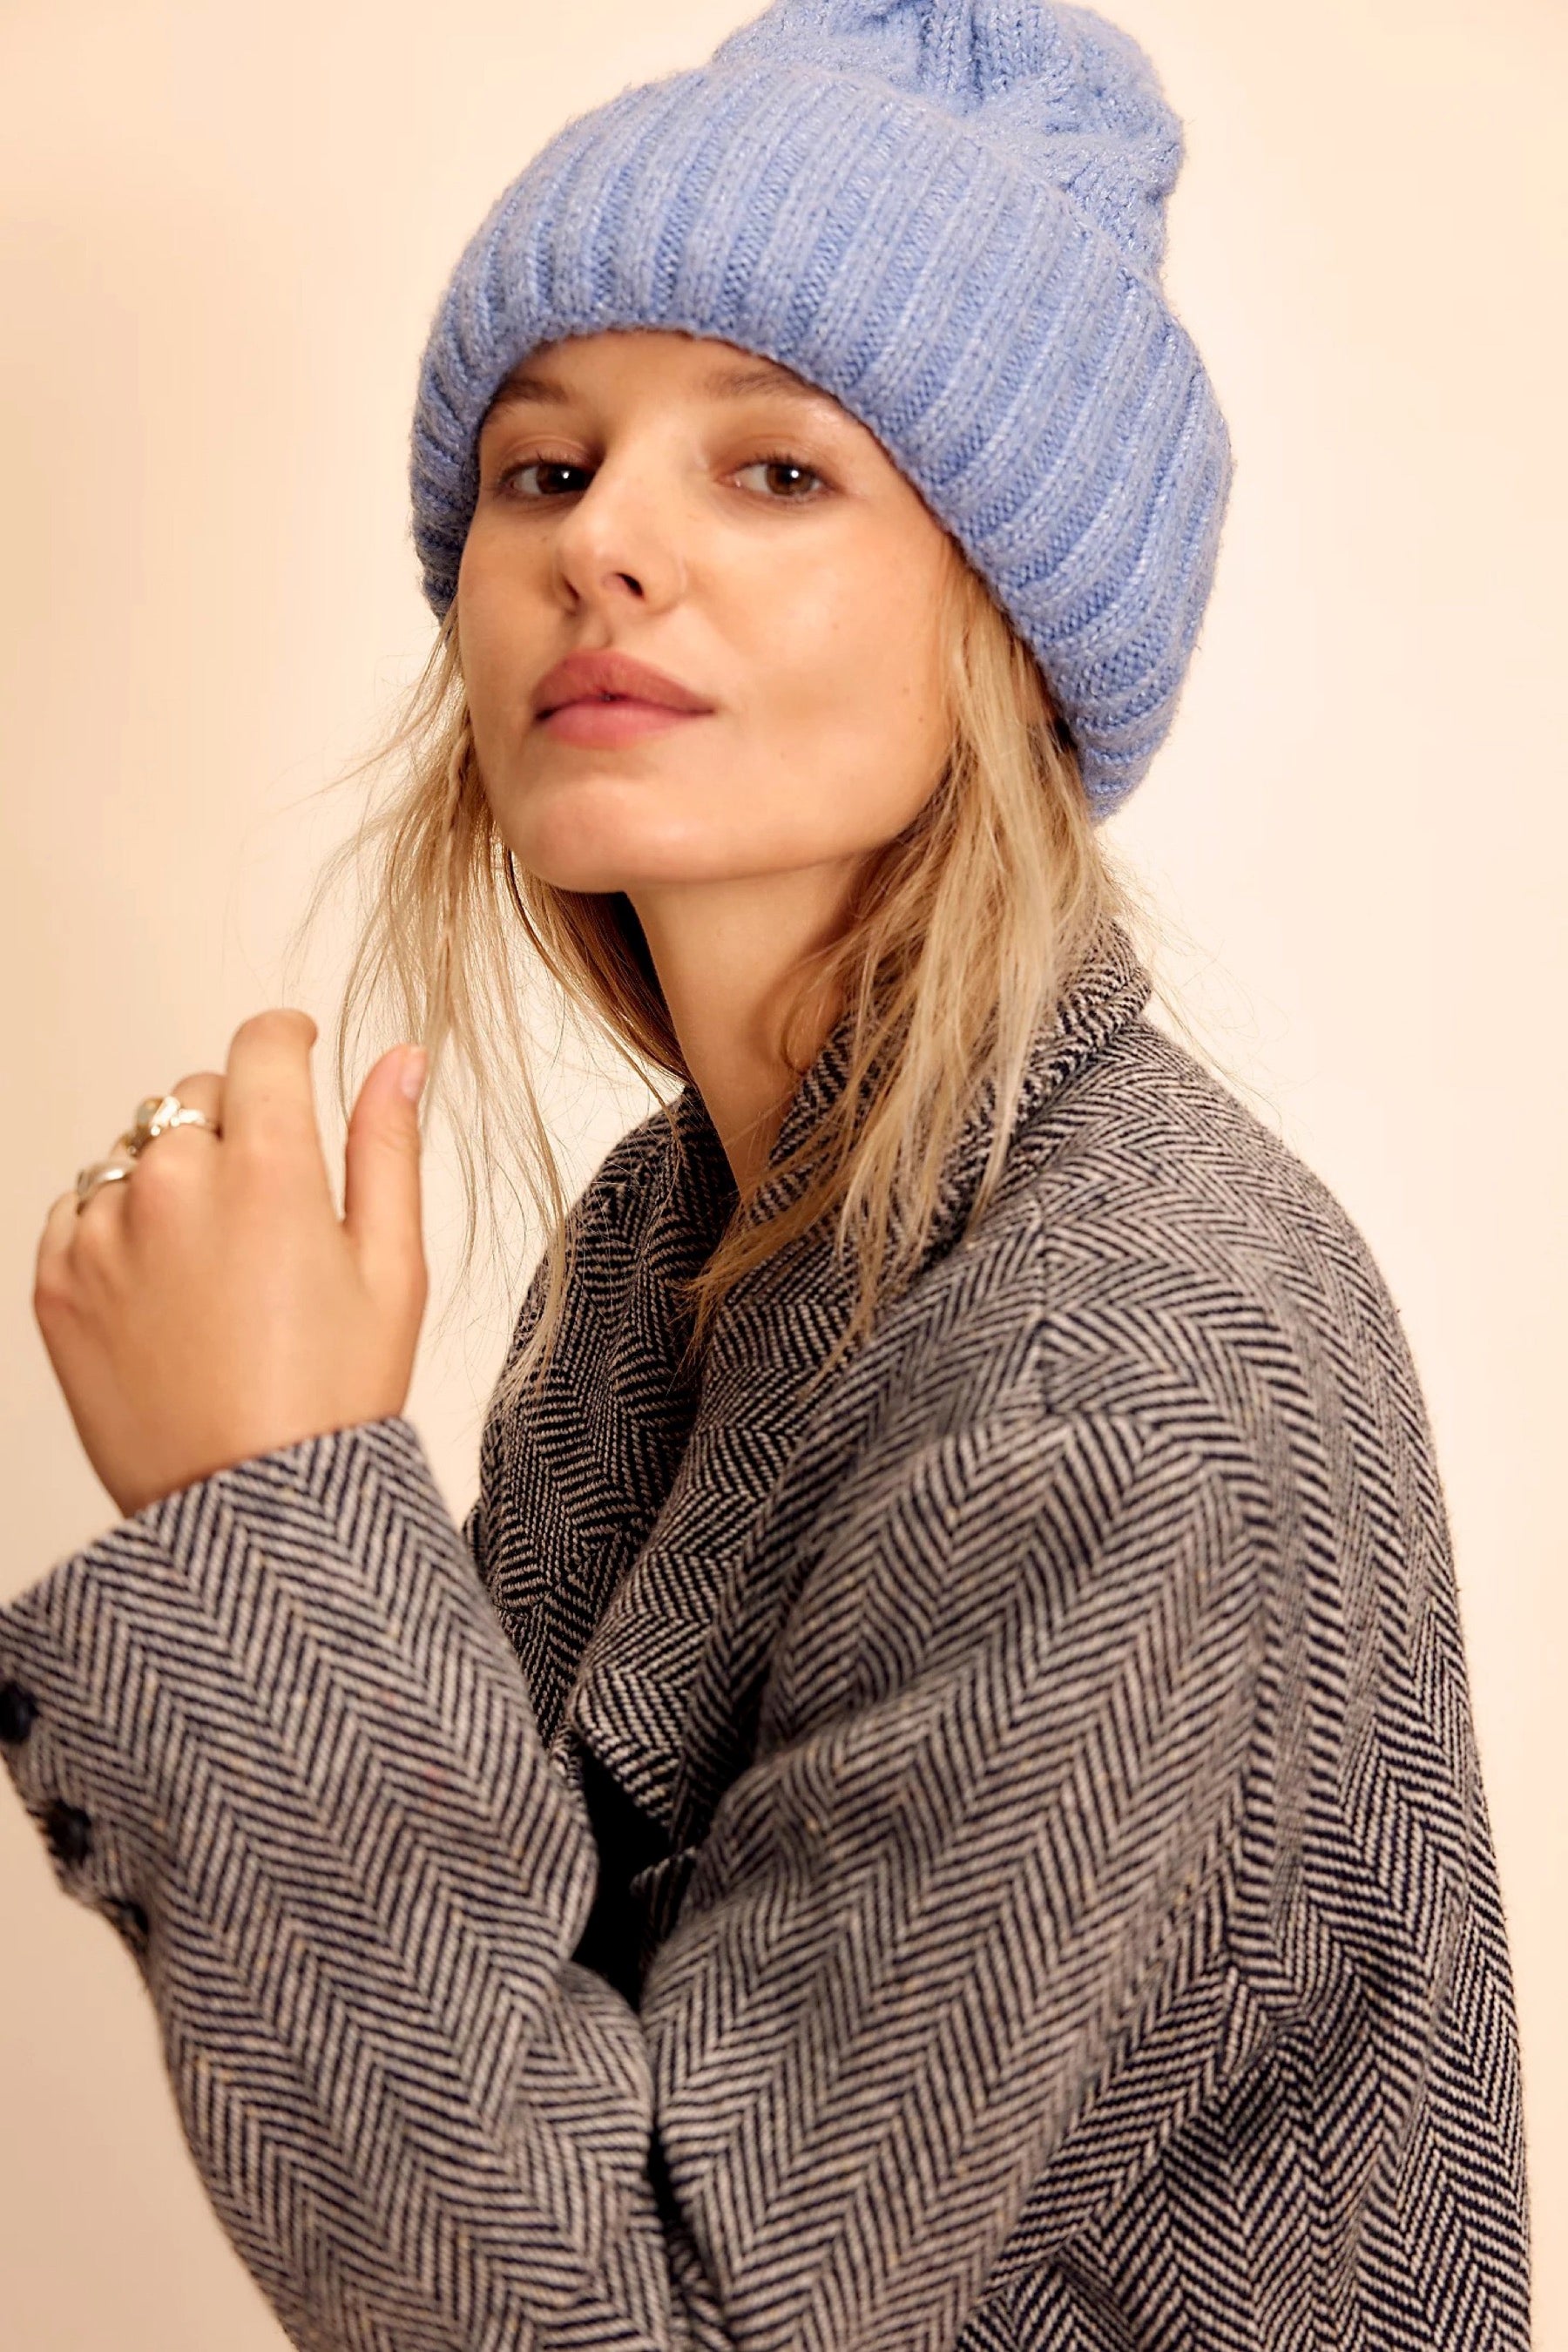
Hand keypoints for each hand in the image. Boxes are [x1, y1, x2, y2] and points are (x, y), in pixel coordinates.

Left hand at [34, 1010, 429, 1519]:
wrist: (246, 1510)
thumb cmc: (332, 1399)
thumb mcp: (393, 1268)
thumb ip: (389, 1146)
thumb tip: (399, 1058)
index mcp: (269, 1168)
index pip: (261, 1044)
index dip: (285, 1038)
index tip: (293, 1050)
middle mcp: (174, 1182)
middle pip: (196, 1096)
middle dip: (234, 1124)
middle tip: (270, 1209)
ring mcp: (104, 1230)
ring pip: (135, 1152)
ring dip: (172, 1176)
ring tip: (216, 1264)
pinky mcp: (57, 1279)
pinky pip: (80, 1209)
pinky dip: (118, 1226)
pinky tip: (168, 1289)